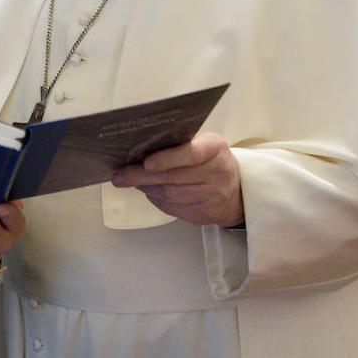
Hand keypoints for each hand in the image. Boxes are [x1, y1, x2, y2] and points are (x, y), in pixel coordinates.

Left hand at [111, 132, 243, 226]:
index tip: (146, 163)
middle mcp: (218, 172)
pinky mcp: (207, 214)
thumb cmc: (211, 160)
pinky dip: (157, 200)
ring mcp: (214, 196)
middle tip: (120, 176)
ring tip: (132, 182)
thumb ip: (178, 144)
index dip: (168, 159)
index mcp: (215, 148)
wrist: (237, 190)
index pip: (191, 153)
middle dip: (142, 176)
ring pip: (172, 194)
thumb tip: (140, 150)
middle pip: (174, 177)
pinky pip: (175, 209)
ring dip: (147, 188)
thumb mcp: (202, 143)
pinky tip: (148, 192)